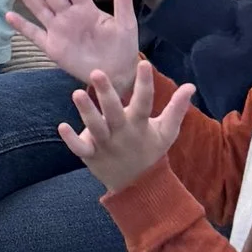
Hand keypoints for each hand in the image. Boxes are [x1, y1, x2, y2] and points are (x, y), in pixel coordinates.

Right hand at [10, 0, 141, 93]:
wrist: (116, 75)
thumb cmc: (123, 48)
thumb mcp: (126, 24)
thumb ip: (123, 1)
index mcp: (87, 9)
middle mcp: (70, 16)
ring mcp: (59, 31)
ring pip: (40, 9)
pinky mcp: (53, 47)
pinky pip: (35, 34)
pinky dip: (22, 26)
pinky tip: (9, 16)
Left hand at [62, 52, 193, 193]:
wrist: (138, 186)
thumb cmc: (150, 151)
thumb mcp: (167, 131)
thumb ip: (177, 108)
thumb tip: (191, 85)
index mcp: (140, 125)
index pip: (145, 102)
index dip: (145, 84)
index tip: (144, 64)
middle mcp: (122, 133)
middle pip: (114, 112)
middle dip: (106, 94)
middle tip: (97, 73)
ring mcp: (106, 145)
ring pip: (95, 127)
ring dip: (86, 112)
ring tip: (76, 93)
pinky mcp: (91, 155)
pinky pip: (80, 148)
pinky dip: (71, 139)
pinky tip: (61, 125)